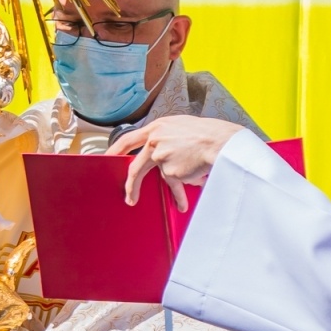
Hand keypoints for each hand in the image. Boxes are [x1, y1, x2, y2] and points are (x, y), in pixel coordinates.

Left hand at [106, 115, 244, 210]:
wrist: (221, 142)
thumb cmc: (209, 134)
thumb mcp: (183, 127)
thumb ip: (168, 138)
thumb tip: (162, 157)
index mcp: (158, 127)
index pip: (128, 138)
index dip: (116, 149)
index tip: (108, 158)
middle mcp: (155, 141)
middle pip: (135, 166)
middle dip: (130, 184)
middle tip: (128, 196)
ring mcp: (161, 156)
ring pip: (158, 178)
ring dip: (154, 192)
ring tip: (157, 203)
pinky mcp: (170, 171)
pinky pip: (175, 185)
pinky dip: (180, 195)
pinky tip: (183, 203)